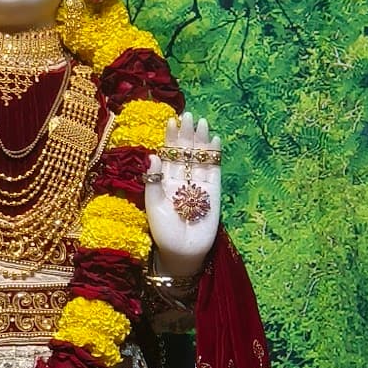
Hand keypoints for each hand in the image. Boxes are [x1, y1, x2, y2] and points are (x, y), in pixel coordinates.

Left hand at [144, 112, 220, 278]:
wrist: (183, 252)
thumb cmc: (164, 232)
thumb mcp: (153, 206)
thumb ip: (153, 181)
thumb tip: (152, 156)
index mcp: (165, 181)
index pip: (168, 155)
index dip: (170, 139)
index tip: (171, 121)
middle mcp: (182, 179)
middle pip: (185, 152)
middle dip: (186, 134)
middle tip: (189, 115)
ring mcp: (199, 185)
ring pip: (200, 158)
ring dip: (201, 141)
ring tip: (201, 123)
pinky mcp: (214, 192)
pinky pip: (214, 170)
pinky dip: (214, 156)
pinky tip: (214, 141)